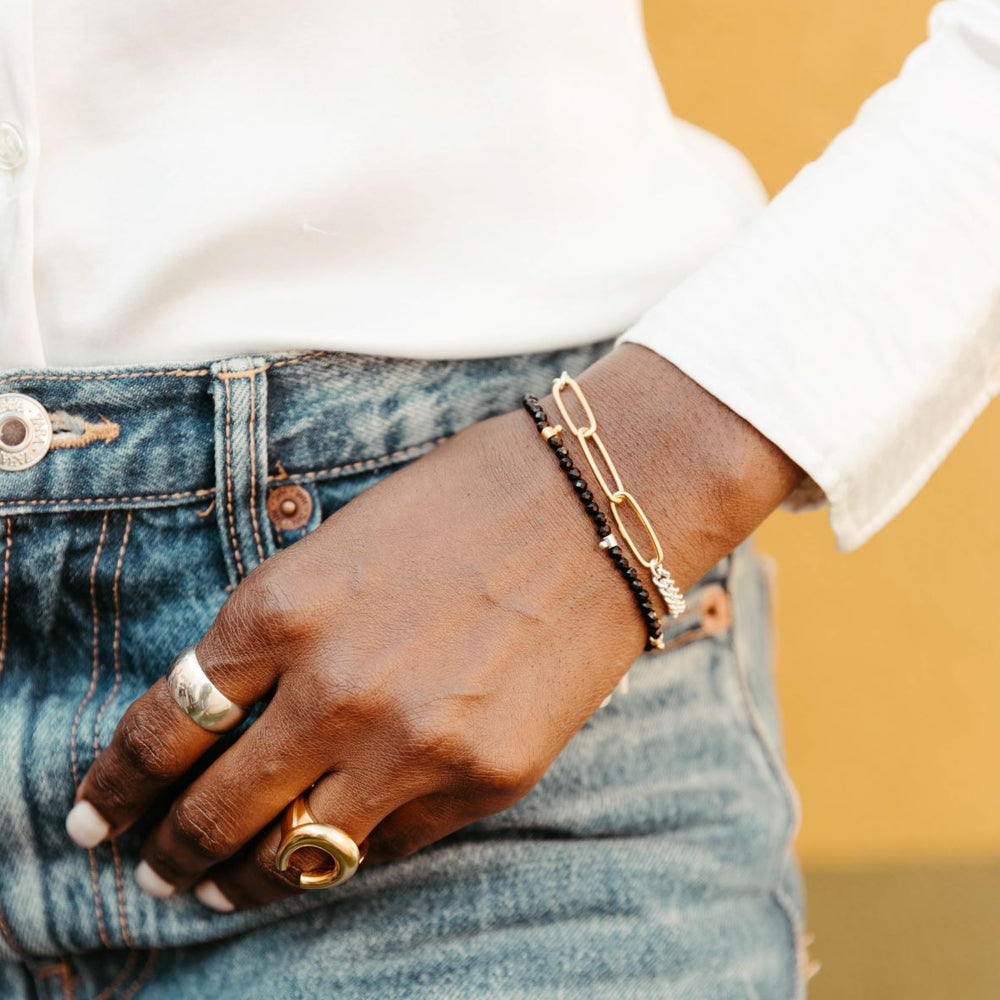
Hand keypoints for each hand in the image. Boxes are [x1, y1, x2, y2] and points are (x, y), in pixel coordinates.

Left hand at [66, 345, 802, 910]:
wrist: (597, 500)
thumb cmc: (467, 500)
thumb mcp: (339, 547)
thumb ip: (277, 636)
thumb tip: (229, 717)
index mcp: (282, 608)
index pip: (163, 725)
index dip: (118, 783)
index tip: (98, 813)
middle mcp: (334, 689)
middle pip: (213, 809)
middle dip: (170, 849)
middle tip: (154, 866)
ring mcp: (413, 743)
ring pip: (298, 853)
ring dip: (250, 878)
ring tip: (229, 885)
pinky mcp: (485, 778)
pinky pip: (390, 847)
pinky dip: (351, 850)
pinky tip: (335, 845)